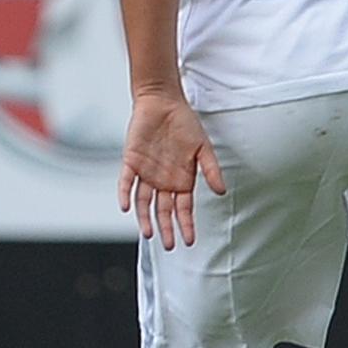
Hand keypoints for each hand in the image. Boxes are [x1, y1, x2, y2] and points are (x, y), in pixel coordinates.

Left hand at [118, 91, 225, 250]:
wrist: (163, 102)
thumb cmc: (185, 124)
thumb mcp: (203, 148)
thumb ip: (211, 169)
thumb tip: (221, 191)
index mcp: (181, 180)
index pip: (183, 209)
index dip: (186, 224)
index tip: (189, 241)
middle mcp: (163, 181)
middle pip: (163, 210)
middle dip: (166, 228)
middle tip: (168, 245)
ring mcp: (146, 172)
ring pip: (143, 201)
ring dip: (145, 217)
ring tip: (149, 233)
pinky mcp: (131, 161)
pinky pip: (126, 181)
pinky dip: (125, 194)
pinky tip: (126, 207)